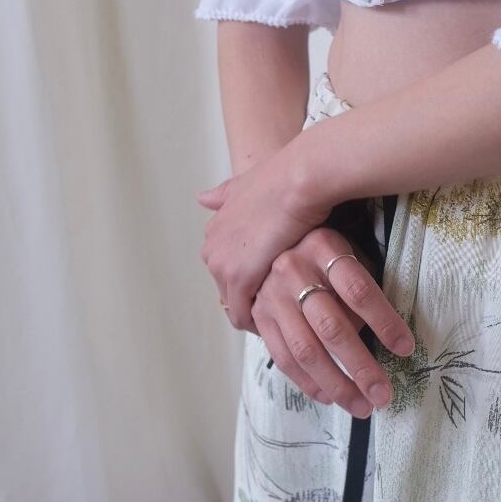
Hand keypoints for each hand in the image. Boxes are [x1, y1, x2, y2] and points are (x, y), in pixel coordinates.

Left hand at [197, 140, 330, 327]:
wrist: (299, 181)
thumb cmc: (284, 179)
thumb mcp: (245, 185)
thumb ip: (224, 196)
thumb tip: (201, 199)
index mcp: (215, 228)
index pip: (225, 264)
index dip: (247, 275)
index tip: (267, 283)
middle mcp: (212, 247)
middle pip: (226, 287)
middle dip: (249, 296)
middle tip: (278, 304)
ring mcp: (222, 265)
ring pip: (234, 303)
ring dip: (255, 312)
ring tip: (281, 317)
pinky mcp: (239, 279)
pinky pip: (243, 314)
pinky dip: (259, 322)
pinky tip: (280, 321)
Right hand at [251, 226, 415, 417]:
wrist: (268, 241)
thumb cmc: (326, 253)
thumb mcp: (349, 253)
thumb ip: (362, 288)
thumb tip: (388, 338)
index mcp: (324, 247)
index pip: (359, 290)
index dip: (384, 322)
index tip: (405, 349)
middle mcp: (293, 270)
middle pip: (332, 327)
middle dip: (361, 367)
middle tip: (383, 394)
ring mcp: (271, 296)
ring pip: (306, 350)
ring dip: (336, 384)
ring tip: (362, 405)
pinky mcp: (259, 317)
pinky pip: (284, 358)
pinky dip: (308, 382)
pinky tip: (330, 397)